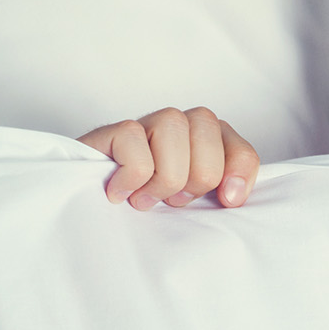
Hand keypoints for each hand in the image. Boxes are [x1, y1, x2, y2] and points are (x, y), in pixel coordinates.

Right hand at [77, 107, 259, 209]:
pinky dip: (131, 176)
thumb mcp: (189, 203)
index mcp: (209, 142)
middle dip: (195, 179)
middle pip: (209, 134)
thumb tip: (233, 196)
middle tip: (171, 199)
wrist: (87, 205)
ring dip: (164, 176)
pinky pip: (133, 141)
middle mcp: (181, 124)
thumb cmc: (145, 205)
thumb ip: (217, 193)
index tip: (226, 202)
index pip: (241, 151)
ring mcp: (147, 124)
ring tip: (145, 198)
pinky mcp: (113, 131)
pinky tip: (119, 192)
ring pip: (173, 127)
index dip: (237, 177)